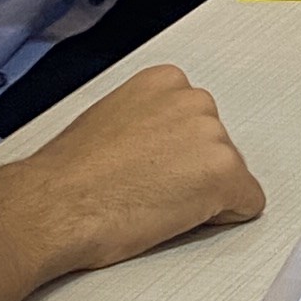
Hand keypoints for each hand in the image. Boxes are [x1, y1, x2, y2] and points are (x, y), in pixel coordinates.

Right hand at [20, 65, 264, 270]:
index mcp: (166, 81)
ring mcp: (213, 136)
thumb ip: (149, 121)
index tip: (150, 165)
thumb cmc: (68, 175)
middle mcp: (196, 100)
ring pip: (230, 176)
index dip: (176, 154)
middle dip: (192, 172)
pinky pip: (247, 205)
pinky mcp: (225, 175)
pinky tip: (179, 219)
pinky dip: (222, 219)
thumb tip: (161, 143)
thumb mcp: (110, 120)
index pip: (196, 122)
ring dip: (203, 195)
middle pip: (217, 147)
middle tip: (148, 188)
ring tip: (153, 203)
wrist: (53, 206)